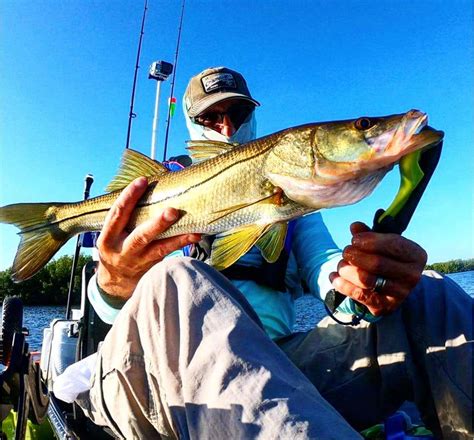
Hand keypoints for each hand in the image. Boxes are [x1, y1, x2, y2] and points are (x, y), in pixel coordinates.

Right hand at [96, 176, 200, 298]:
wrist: (115, 282)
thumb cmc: (117, 247)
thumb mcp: (112, 233)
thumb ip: (125, 215)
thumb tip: (147, 184)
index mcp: (108, 238)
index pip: (117, 214)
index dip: (128, 197)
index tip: (142, 181)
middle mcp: (122, 251)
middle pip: (140, 236)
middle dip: (157, 224)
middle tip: (172, 211)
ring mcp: (139, 262)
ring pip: (159, 250)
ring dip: (177, 238)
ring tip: (193, 229)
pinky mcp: (152, 268)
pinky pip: (169, 255)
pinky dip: (182, 244)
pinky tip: (195, 235)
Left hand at [329, 222, 426, 315]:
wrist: (390, 286)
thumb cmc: (385, 257)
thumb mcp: (381, 243)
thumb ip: (368, 233)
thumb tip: (355, 227)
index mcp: (416, 255)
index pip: (394, 245)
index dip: (370, 241)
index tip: (354, 239)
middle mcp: (412, 275)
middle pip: (377, 263)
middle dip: (355, 255)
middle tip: (345, 252)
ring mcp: (400, 293)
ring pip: (366, 280)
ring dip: (347, 269)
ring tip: (341, 264)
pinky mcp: (385, 306)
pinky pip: (360, 296)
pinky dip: (343, 285)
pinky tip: (334, 277)